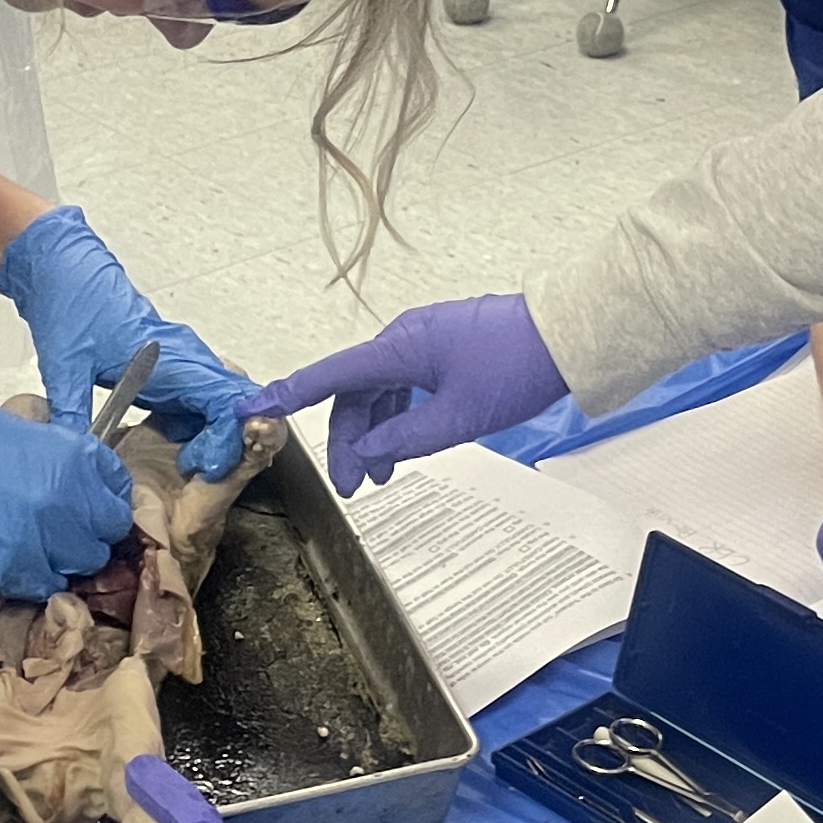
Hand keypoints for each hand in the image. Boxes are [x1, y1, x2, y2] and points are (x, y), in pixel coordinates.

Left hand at [0, 205, 256, 478]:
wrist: (63, 267)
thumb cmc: (71, 303)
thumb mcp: (65, 366)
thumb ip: (72, 416)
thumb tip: (76, 458)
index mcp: (171, 355)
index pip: (225, 399)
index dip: (226, 436)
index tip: (207, 463)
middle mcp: (186, 356)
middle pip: (232, 403)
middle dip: (225, 441)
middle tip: (198, 468)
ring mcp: (182, 360)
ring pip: (219, 402)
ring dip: (213, 433)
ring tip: (188, 461)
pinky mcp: (172, 365)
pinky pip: (200, 398)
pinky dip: (198, 423)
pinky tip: (173, 442)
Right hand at [0, 373, 133, 594]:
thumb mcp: (34, 431)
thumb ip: (75, 464)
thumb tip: (97, 488)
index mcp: (75, 467)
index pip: (118, 509)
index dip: (102, 510)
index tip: (89, 510)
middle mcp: (62, 511)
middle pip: (97, 548)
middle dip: (81, 539)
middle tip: (56, 528)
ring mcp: (32, 549)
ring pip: (66, 574)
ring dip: (54, 562)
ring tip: (27, 542)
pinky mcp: (0, 576)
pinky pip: (29, 588)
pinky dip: (23, 576)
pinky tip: (3, 552)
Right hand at [248, 293, 564, 491]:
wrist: (570, 335)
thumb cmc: (517, 368)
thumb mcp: (458, 418)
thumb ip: (404, 439)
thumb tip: (366, 452)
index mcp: (399, 348)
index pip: (330, 375)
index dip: (289, 394)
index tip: (252, 405)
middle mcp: (405, 339)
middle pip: (355, 392)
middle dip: (347, 441)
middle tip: (352, 486)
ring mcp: (426, 341)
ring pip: (381, 391)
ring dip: (374, 433)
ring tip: (378, 476)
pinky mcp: (446, 347)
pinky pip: (405, 384)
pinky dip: (397, 417)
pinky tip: (402, 446)